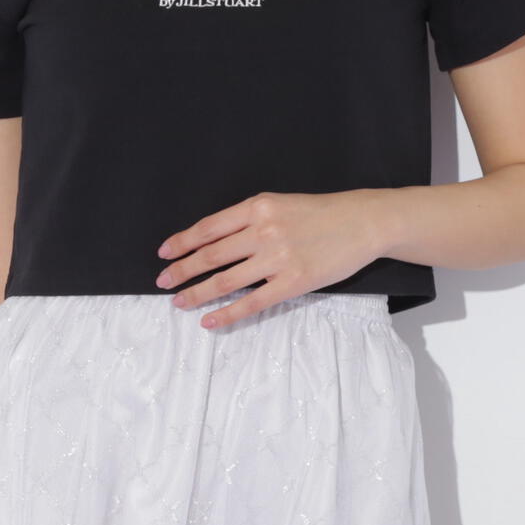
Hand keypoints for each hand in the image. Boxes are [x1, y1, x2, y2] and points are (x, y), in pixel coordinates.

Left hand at [155, 190, 385, 328]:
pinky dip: (227, 313)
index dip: (182, 241)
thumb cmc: (320, 213)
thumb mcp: (279, 204)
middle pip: (211, 255)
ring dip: (197, 293)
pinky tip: (210, 320)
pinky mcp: (294, 282)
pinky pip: (252, 302)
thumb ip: (249, 220)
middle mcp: (263, 231)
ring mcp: (278, 258)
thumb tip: (213, 241)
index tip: (165, 253)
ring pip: (225, 280)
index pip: (209, 228)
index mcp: (257, 208)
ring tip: (179, 302)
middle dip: (182, 269)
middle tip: (163, 281)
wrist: (362, 222)